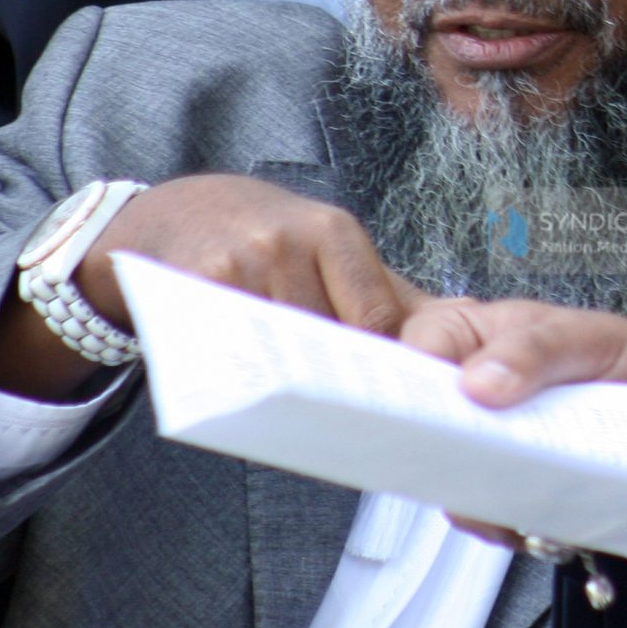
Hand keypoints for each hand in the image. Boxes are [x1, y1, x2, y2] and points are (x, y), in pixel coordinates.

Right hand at [0, 174, 426, 400]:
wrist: (183, 210)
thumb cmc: (271, 239)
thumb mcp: (327, 244)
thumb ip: (378, 292)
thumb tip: (443, 350)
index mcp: (334, 231)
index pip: (375, 315)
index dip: (381, 362)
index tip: (386, 397)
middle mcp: (288, 240)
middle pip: (329, 337)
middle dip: (338, 378)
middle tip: (346, 417)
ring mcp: (241, 262)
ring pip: (282, 349)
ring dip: (292, 383)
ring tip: (301, 410)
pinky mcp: (197, 285)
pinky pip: (233, 348)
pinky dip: (245, 374)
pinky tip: (253, 387)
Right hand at [397, 297, 626, 548]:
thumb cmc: (626, 358)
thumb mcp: (591, 340)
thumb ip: (536, 349)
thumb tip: (477, 382)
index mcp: (474, 332)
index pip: (415, 349)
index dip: (406, 383)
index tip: (429, 417)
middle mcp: (464, 386)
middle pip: (415, 423)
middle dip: (442, 454)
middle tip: (487, 469)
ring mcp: (479, 440)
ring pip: (440, 476)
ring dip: (479, 498)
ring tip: (526, 501)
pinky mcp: (498, 485)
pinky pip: (477, 513)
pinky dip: (504, 523)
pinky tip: (537, 518)